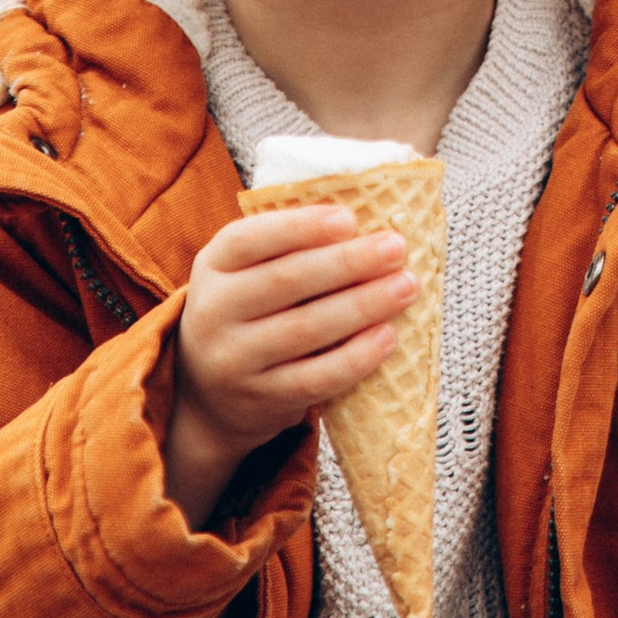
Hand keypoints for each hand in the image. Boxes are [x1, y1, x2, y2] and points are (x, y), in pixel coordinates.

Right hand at [163, 205, 416, 529]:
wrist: (211, 394)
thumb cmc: (253, 309)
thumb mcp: (249, 271)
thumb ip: (291, 245)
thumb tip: (370, 217)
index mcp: (214, 264)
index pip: (251, 238)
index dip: (301, 226)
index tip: (350, 219)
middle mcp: (213, 311)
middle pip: (286, 280)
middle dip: (348, 262)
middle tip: (396, 248)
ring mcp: (233, 360)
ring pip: (306, 329)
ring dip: (363, 305)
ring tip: (405, 286)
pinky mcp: (259, 399)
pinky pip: (315, 379)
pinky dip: (356, 357)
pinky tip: (388, 336)